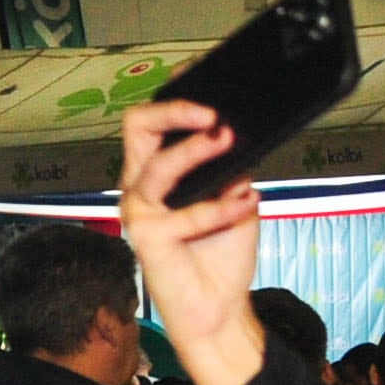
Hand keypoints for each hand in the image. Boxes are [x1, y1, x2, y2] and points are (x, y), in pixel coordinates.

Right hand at [114, 101, 272, 384]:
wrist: (220, 311)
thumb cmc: (222, 256)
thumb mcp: (236, 203)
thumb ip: (232, 171)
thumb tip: (238, 137)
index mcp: (158, 172)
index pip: (154, 122)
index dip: (174, 95)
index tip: (201, 73)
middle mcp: (141, 186)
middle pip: (138, 127)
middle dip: (174, 111)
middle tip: (213, 113)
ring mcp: (140, 210)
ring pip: (156, 165)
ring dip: (194, 150)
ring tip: (227, 140)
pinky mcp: (147, 238)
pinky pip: (185, 214)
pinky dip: (221, 207)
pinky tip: (246, 202)